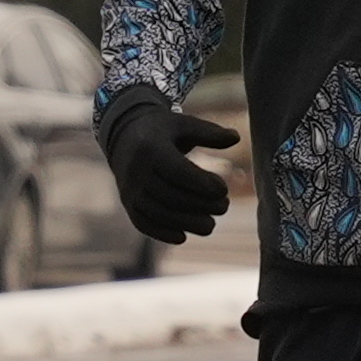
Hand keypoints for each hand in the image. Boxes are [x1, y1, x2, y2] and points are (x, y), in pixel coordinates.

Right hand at [104, 91, 239, 243]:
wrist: (125, 137)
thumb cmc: (164, 131)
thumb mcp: (185, 124)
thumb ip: (210, 132)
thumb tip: (235, 137)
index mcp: (151, 148)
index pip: (178, 171)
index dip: (203, 184)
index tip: (224, 189)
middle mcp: (136, 170)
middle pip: (171, 195)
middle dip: (201, 205)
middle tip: (224, 207)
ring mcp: (130, 189)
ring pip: (159, 213)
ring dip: (187, 223)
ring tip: (210, 224)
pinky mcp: (128, 204)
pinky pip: (143, 224)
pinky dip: (163, 233)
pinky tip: (183, 235)